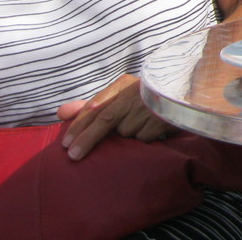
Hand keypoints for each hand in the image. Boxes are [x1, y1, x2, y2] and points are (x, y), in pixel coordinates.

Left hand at [57, 74, 172, 160]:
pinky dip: (142, 137)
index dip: (80, 125)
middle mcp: (134, 95)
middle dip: (88, 138)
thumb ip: (89, 105)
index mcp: (122, 85)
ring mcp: (149, 107)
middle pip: (106, 120)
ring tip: (137, 124)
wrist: (181, 88)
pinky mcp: (162, 120)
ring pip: (126, 132)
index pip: (96, 107)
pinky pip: (143, 138)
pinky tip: (150, 128)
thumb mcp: (118, 94)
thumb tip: (60, 113)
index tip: (66, 143)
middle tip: (73, 155)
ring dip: (125, 134)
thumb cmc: (142, 95)